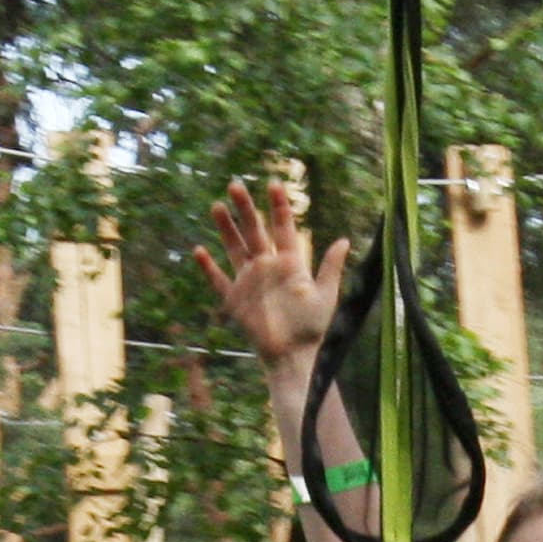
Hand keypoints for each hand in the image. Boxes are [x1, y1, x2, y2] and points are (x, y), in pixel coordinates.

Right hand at [192, 178, 349, 365]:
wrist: (294, 357)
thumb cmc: (313, 329)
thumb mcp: (326, 295)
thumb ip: (331, 268)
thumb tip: (344, 240)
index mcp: (291, 264)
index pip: (283, 228)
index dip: (278, 207)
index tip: (274, 184)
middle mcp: (268, 268)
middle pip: (255, 231)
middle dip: (245, 209)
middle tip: (235, 185)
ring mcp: (250, 282)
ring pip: (235, 248)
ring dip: (226, 228)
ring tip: (217, 205)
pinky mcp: (236, 300)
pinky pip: (218, 280)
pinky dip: (208, 268)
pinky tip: (199, 251)